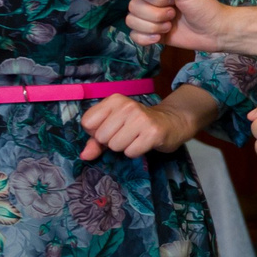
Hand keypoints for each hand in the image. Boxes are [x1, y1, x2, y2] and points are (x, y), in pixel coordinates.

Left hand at [78, 96, 195, 161]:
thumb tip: (84, 156)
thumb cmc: (138, 124)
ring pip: (115, 146)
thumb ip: (95, 141)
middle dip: (111, 141)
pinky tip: (143, 143)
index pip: (87, 122)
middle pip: (101, 136)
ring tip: (135, 138)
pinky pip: (130, 152)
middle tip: (126, 134)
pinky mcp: (152, 133)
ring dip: (124, 147)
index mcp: (114, 100)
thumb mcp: (114, 126)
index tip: (111, 128)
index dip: (96, 131)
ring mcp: (140, 118)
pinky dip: (135, 152)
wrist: (172, 122)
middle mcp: (127, 106)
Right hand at [127, 0, 233, 52]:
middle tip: (173, 15)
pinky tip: (159, 38)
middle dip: (155, 15)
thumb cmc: (204, 8)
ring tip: (169, 26)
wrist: (216, 32)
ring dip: (152, 27)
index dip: (154, 0)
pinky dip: (145, 39)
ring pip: (132, 22)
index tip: (172, 2)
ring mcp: (152, 21)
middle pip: (133, 8)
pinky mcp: (154, 36)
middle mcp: (152, 4)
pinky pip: (134, 37)